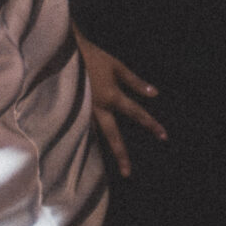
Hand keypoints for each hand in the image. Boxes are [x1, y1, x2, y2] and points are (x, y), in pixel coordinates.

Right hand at [73, 26, 165, 177]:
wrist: (62, 52)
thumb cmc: (92, 57)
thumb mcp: (116, 66)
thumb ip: (135, 82)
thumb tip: (154, 94)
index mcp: (111, 97)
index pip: (135, 113)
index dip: (150, 124)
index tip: (164, 136)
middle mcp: (97, 109)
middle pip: (112, 136)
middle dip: (121, 155)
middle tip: (128, 174)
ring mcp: (82, 112)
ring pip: (95, 136)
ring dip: (103, 150)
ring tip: (110, 167)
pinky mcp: (70, 112)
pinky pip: (82, 129)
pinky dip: (87, 140)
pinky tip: (89, 151)